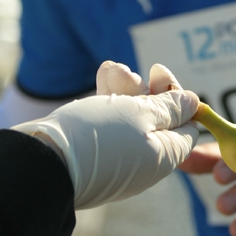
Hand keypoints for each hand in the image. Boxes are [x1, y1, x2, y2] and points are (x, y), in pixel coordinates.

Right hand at [12, 79, 198, 209]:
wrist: (40, 165)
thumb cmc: (99, 137)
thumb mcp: (142, 115)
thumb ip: (170, 107)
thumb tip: (195, 102)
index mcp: (163, 157)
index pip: (185, 124)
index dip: (176, 97)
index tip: (158, 74)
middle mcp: (142, 161)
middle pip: (155, 117)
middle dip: (144, 89)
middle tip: (131, 73)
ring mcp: (116, 158)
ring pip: (128, 115)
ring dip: (123, 88)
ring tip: (111, 70)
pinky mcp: (92, 152)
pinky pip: (107, 122)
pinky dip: (107, 98)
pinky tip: (103, 75)